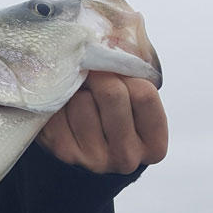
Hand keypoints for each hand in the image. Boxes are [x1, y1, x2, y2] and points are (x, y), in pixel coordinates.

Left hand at [35, 71, 167, 173]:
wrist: (84, 172)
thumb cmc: (115, 129)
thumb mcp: (136, 114)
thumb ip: (135, 84)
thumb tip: (117, 40)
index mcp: (153, 146)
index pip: (144, 95)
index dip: (128, 74)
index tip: (117, 71)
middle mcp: (126, 157)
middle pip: (112, 93)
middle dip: (100, 77)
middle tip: (93, 76)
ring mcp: (94, 159)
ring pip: (81, 99)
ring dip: (78, 91)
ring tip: (79, 98)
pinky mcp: (63, 153)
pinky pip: (59, 110)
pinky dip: (59, 102)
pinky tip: (64, 108)